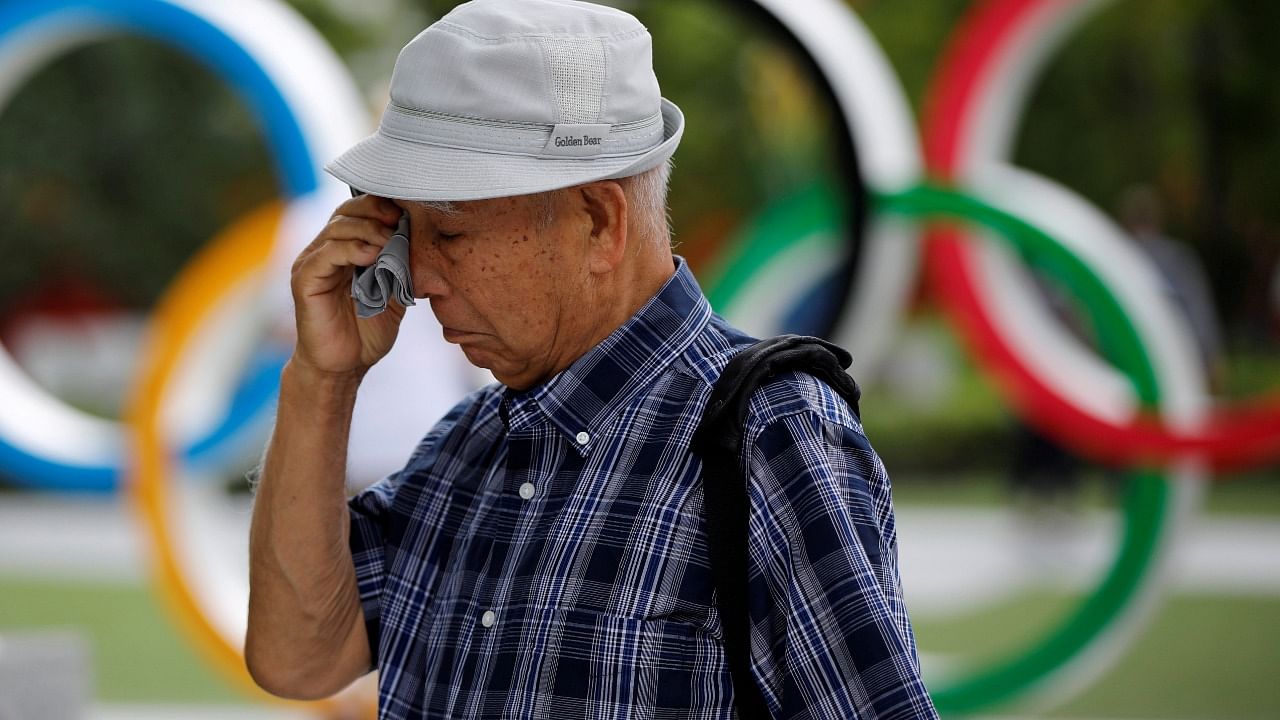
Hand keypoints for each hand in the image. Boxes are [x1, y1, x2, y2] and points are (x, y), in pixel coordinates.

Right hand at [289, 194, 407, 377]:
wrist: (345, 366)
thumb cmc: (367, 332)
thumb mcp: (393, 292)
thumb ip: (401, 265)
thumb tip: (421, 238)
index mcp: (343, 250)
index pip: (357, 212)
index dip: (381, 207)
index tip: (407, 213)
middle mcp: (323, 251)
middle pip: (346, 213)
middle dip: (375, 213)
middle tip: (399, 223)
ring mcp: (312, 264)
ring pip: (337, 229)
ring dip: (369, 231)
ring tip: (391, 242)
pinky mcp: (305, 280)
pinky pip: (326, 254)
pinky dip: (352, 250)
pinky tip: (373, 256)